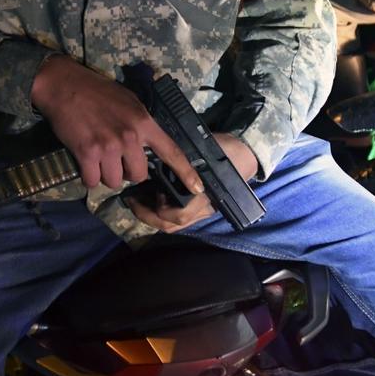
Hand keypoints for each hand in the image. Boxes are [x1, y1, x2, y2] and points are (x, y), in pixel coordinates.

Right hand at [30, 55, 202, 192]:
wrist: (64, 85)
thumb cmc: (98, 91)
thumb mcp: (130, 102)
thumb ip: (142, 124)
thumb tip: (150, 144)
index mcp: (144, 122)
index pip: (171, 151)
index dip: (186, 172)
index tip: (197, 188)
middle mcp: (129, 137)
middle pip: (138, 175)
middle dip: (128, 173)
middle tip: (117, 161)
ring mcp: (108, 146)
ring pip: (114, 181)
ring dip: (106, 175)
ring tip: (99, 160)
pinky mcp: (87, 153)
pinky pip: (92, 181)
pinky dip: (89, 176)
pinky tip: (85, 163)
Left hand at [125, 133, 257, 232]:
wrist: (243, 157)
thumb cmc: (225, 151)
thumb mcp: (206, 150)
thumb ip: (184, 158)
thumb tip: (157, 155)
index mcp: (205, 196)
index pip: (180, 214)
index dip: (161, 208)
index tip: (151, 192)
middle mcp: (203, 209)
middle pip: (172, 225)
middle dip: (148, 215)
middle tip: (131, 200)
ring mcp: (201, 212)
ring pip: (172, 225)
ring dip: (150, 216)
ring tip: (135, 201)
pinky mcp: (197, 210)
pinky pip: (175, 219)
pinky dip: (159, 213)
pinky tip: (148, 200)